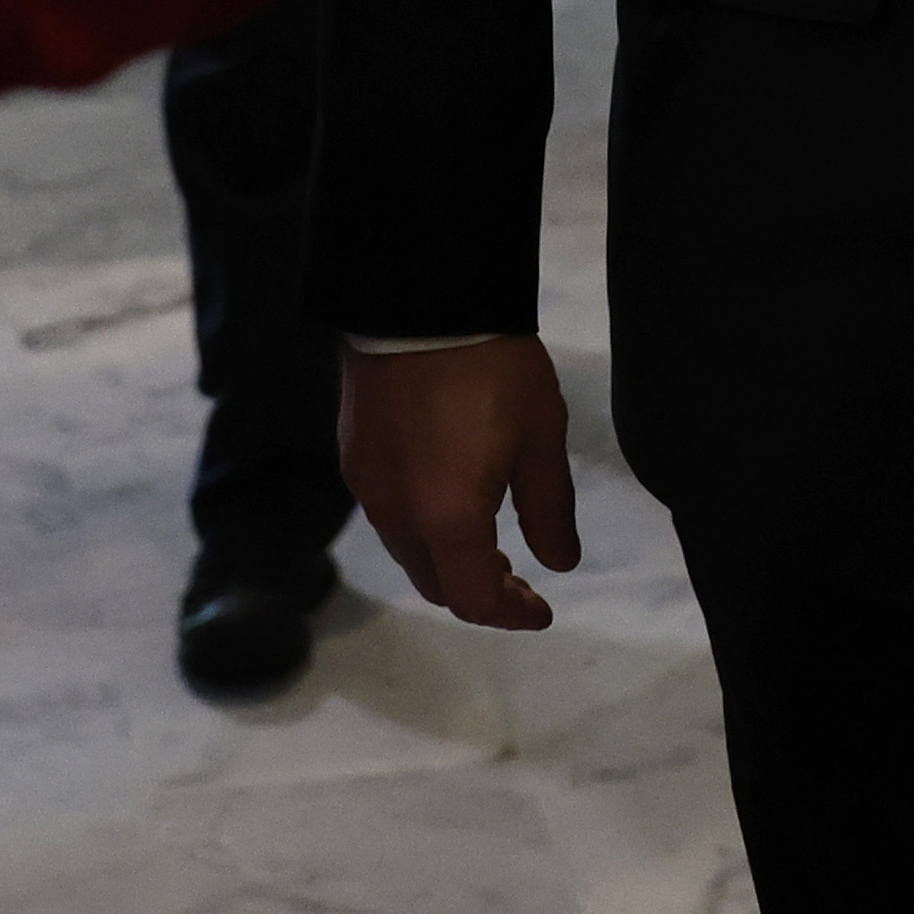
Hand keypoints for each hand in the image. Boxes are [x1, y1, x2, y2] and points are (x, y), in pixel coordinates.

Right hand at [342, 337, 580, 628]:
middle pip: (436, 583)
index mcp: (448, 520)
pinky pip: (387, 513)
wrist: (421, 299)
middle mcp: (397, 515)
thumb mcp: (540, 439)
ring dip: (446, 559)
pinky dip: (420, 525)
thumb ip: (550, 510)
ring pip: (407, 551)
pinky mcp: (353, 455)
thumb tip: (560, 562)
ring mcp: (368, 486)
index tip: (541, 608)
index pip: (475, 600)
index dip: (510, 614)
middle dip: (477, 590)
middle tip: (517, 576)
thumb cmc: (493, 367)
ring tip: (485, 537)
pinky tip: (445, 495)